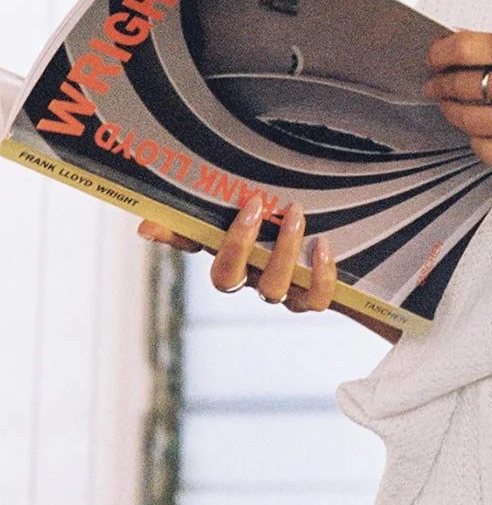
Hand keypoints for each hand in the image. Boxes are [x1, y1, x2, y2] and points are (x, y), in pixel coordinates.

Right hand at [136, 195, 337, 312]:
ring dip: (282, 252)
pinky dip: (320, 276)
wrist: (333, 244)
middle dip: (237, 244)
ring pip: (271, 290)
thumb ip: (204, 212)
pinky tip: (323, 246)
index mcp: (226, 255)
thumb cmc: (282, 223)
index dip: (174, 239)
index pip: (184, 246)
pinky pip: (314, 300)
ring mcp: (280, 291)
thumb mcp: (246, 212)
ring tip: (295, 214)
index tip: (154, 224)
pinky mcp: (312, 297)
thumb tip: (146, 227)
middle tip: (255, 203)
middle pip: (226, 279)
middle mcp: (247, 277)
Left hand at [423, 26, 491, 168]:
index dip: (441, 53)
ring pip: (472, 120)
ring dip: (453, 113)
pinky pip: (490, 150)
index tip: (433, 58)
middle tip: (436, 85)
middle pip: (465, 84)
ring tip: (452, 108)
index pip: (469, 47)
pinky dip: (475, 142)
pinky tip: (476, 134)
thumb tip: (464, 44)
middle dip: (442, 84)